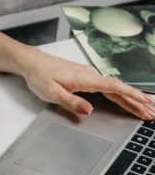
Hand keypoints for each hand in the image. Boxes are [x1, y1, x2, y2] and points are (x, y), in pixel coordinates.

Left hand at [20, 48, 154, 119]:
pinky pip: (109, 88)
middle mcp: (90, 75)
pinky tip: (127, 101)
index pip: (115, 87)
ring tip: (146, 109)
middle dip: (138, 101)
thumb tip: (89, 111)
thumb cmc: (39, 75)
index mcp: (85, 78)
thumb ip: (71, 102)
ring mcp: (89, 76)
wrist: (31, 62)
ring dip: (132, 99)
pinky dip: (121, 96)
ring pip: (116, 89)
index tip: (145, 104)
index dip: (132, 96)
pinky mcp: (86, 78)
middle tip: (153, 112)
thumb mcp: (52, 92)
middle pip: (119, 89)